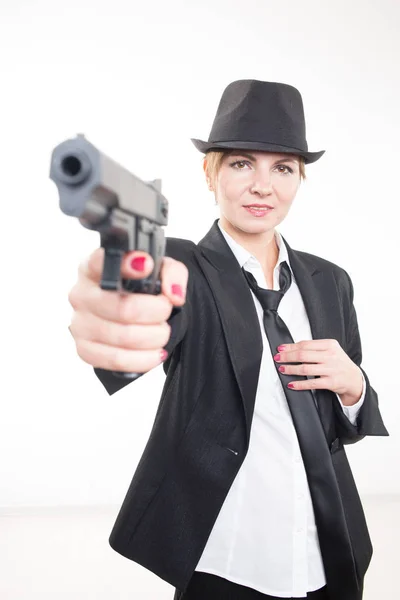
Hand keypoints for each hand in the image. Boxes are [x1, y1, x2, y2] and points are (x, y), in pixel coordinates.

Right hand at [68, 248, 187, 372]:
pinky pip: (116, 360)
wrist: (132, 312)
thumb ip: (171, 273)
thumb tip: (173, 294)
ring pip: (123, 337)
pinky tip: (155, 352)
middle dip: (156, 313)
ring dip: (154, 337)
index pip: (101, 262)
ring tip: (162, 332)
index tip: (147, 265)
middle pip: (124, 308)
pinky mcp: (85, 349)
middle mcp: (82, 294)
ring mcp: (80, 324)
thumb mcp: (160, 271)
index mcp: (93, 267)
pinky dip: (143, 359)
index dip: (125, 264)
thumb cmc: (141, 288)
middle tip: (166, 311)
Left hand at [273, 339, 362, 403]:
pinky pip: (311, 383)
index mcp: (330, 345)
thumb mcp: (331, 351)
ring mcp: (331, 369)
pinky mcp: (331, 382)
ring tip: (282, 369)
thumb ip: (314, 348)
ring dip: (290, 369)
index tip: (280, 349)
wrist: (354, 379)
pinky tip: (291, 384)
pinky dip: (299, 384)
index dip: (290, 347)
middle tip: (277, 358)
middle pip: (303, 355)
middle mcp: (330, 356)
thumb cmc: (339, 363)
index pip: (305, 344)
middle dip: (287, 357)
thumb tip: (291, 348)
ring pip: (305, 368)